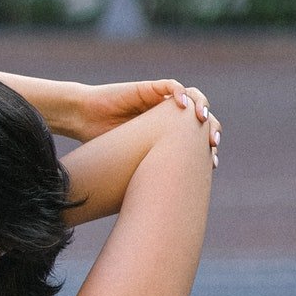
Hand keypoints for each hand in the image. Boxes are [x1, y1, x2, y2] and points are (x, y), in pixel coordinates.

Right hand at [73, 79, 221, 163]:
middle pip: (201, 117)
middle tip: (212, 143)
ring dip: (200, 106)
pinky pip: (170, 86)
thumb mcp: (132, 163)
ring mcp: (159, 101)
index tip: (211, 165)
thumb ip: (149, 176)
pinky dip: (180, 92)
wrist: (83, 119)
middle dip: (211, 128)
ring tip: (202, 119)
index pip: (197, 138)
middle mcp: (167, 117)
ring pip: (192, 96)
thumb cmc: (104, 144)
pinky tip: (182, 105)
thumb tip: (162, 209)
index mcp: (167, 135)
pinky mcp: (148, 89)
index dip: (207, 149)